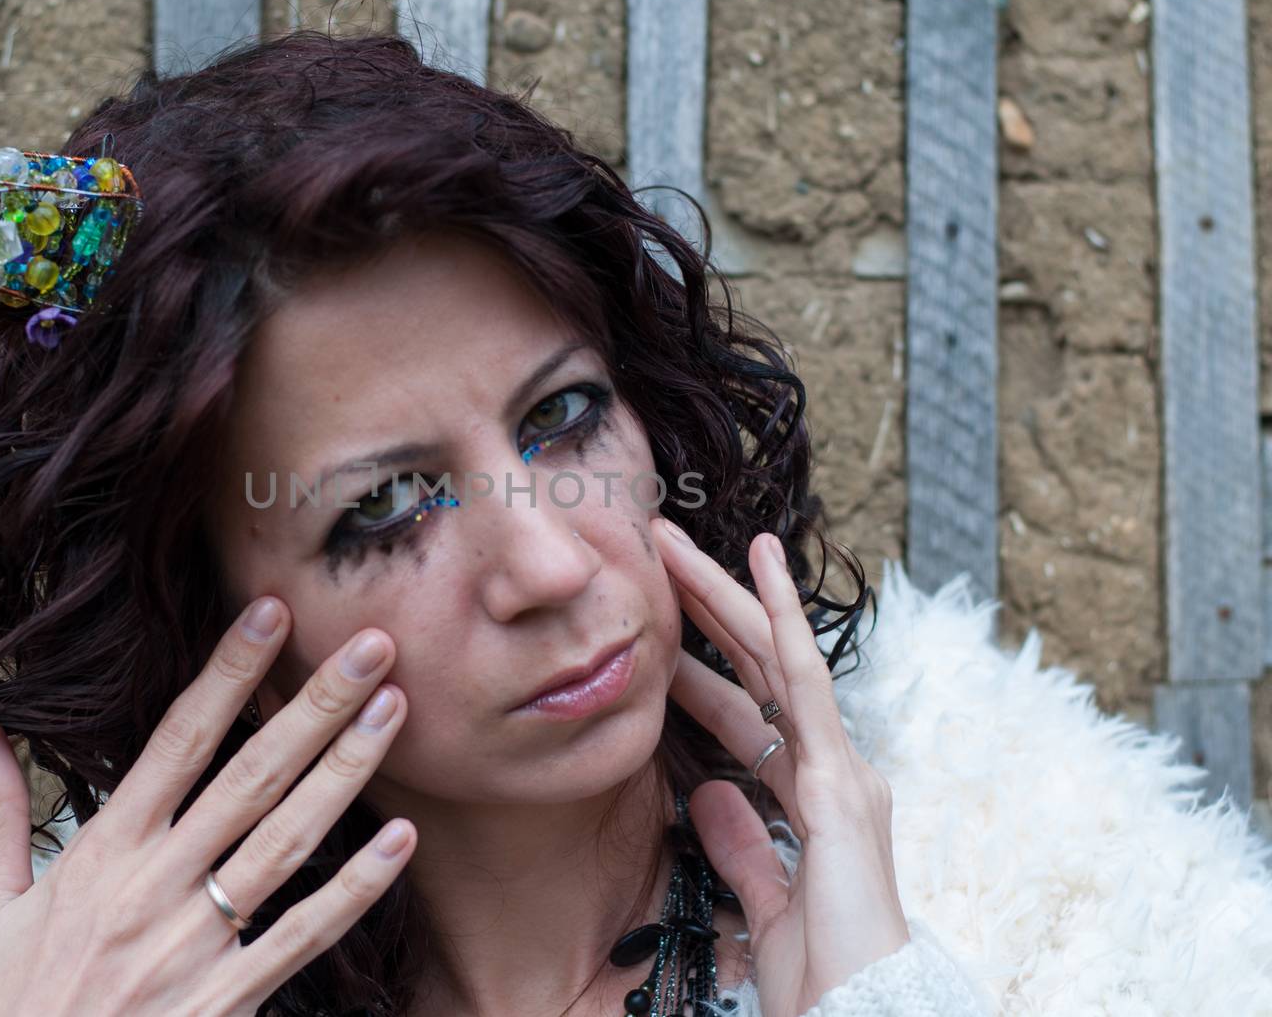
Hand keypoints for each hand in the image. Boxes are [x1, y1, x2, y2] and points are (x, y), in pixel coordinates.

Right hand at [0, 597, 413, 1015]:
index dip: (227, 673)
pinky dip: (356, 886)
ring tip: (393, 711)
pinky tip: (398, 838)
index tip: (270, 612)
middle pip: (251, 776)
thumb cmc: (9, 1012)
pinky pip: (306, 934)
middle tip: (371, 646)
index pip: (176, 741)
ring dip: (347, 771)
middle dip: (315, 704)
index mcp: (100, 856)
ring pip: (287, 839)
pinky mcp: (231, 999)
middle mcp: (155, 887)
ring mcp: (197, 944)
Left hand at [651, 518, 908, 1016]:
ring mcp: (839, 767)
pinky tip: (762, 571)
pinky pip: (805, 682)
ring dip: (728, 594)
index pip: (748, 713)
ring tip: (680, 543)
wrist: (857, 1010)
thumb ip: (741, 841)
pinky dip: (782, 621)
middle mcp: (831, 770)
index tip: (658, 636)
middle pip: (756, 669)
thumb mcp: (763, 896)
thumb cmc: (821, 971)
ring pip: (774, 657)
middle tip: (657, 554)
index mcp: (811, 798)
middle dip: (707, 608)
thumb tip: (705, 792)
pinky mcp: (837, 776)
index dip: (702, 669)